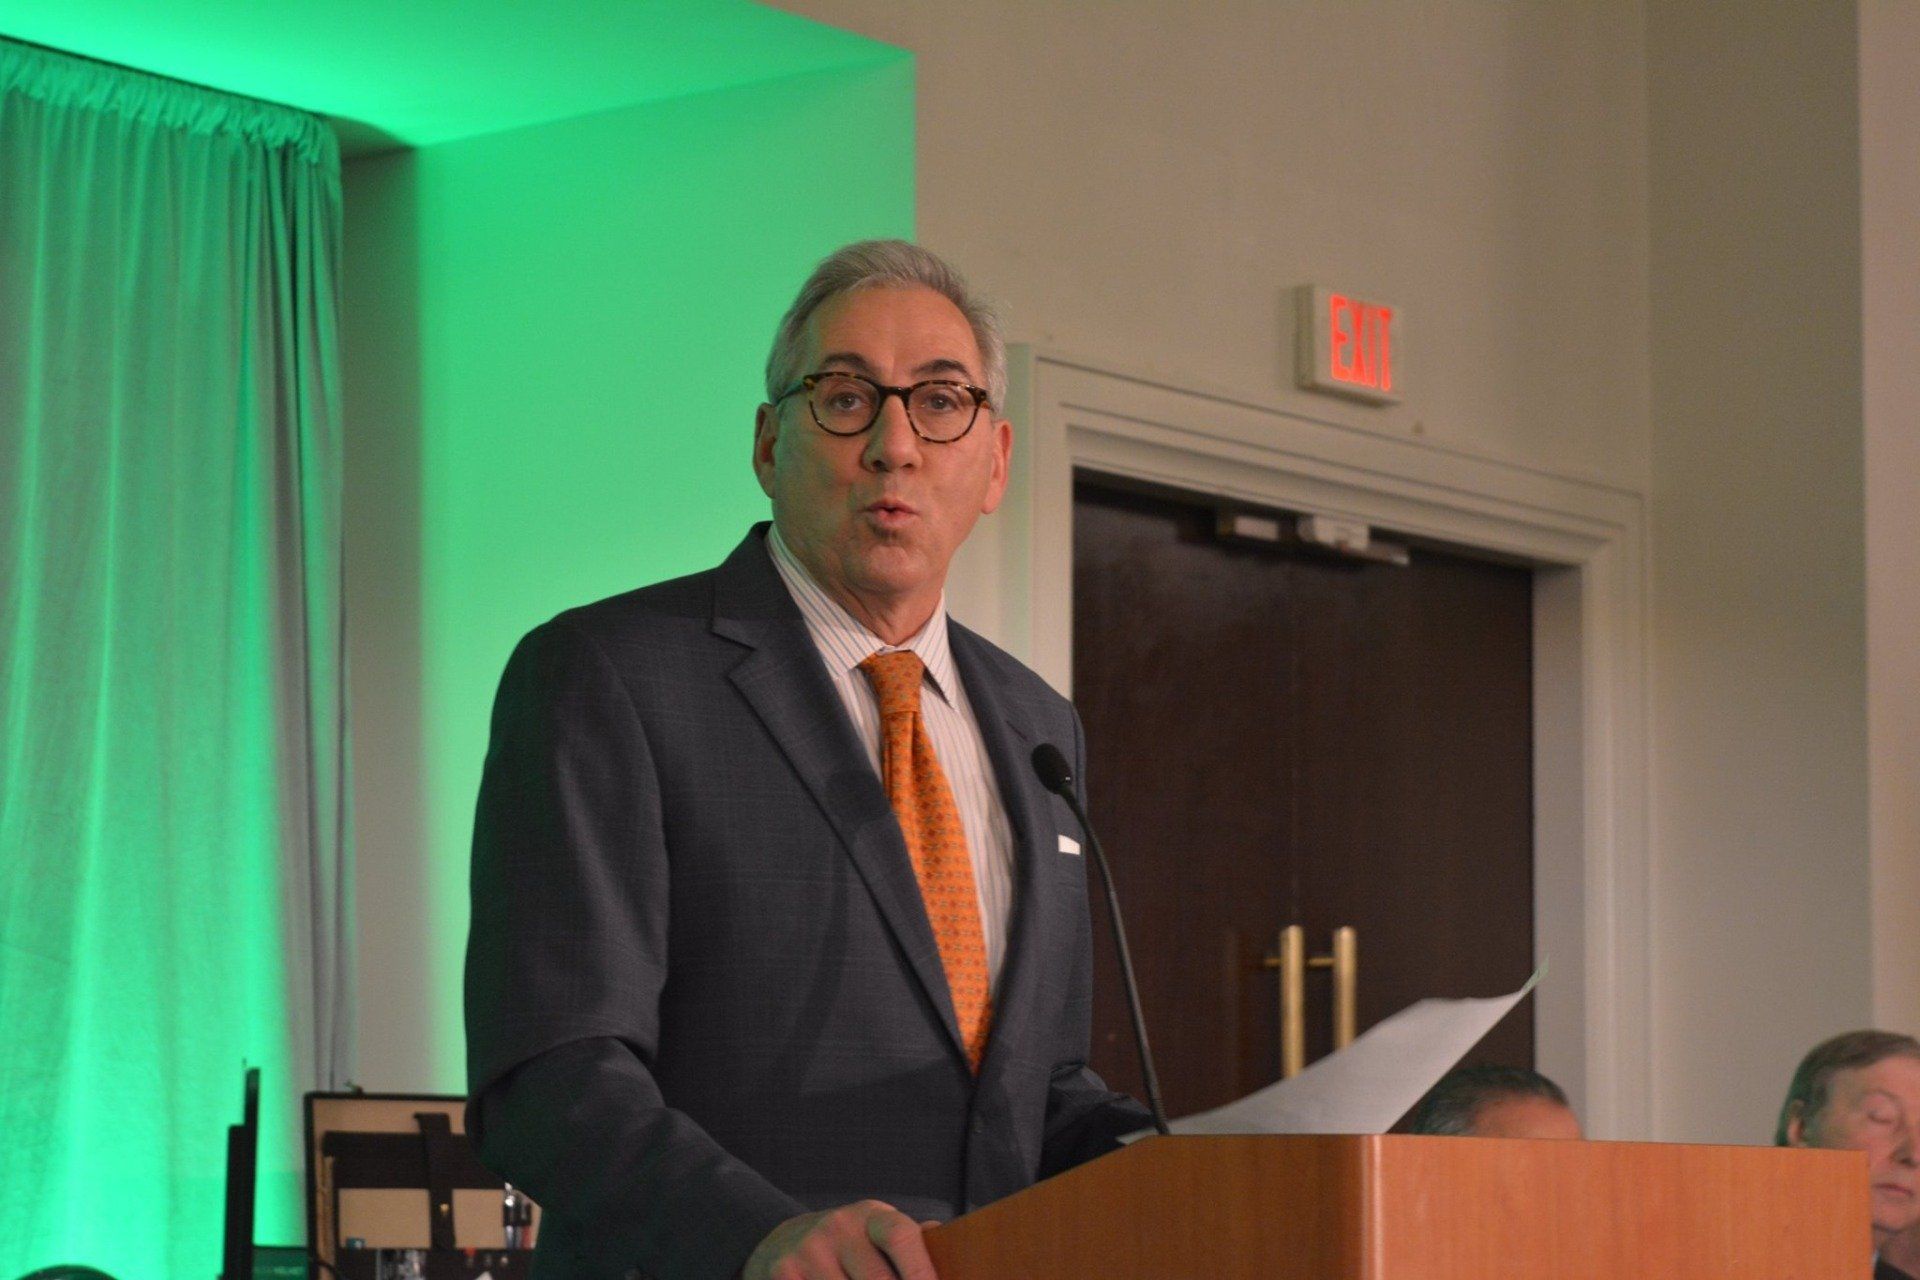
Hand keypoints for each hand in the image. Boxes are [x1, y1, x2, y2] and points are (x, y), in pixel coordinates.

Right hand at [741, 1200, 937, 1279]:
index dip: (920, 1271)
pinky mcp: (784, 1273)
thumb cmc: (850, 1246)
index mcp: (871, 1216)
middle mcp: (838, 1227)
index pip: (899, 1235)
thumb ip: (913, 1242)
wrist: (784, 1245)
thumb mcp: (878, 1234)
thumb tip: (944, 1240)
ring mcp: (809, 1251)